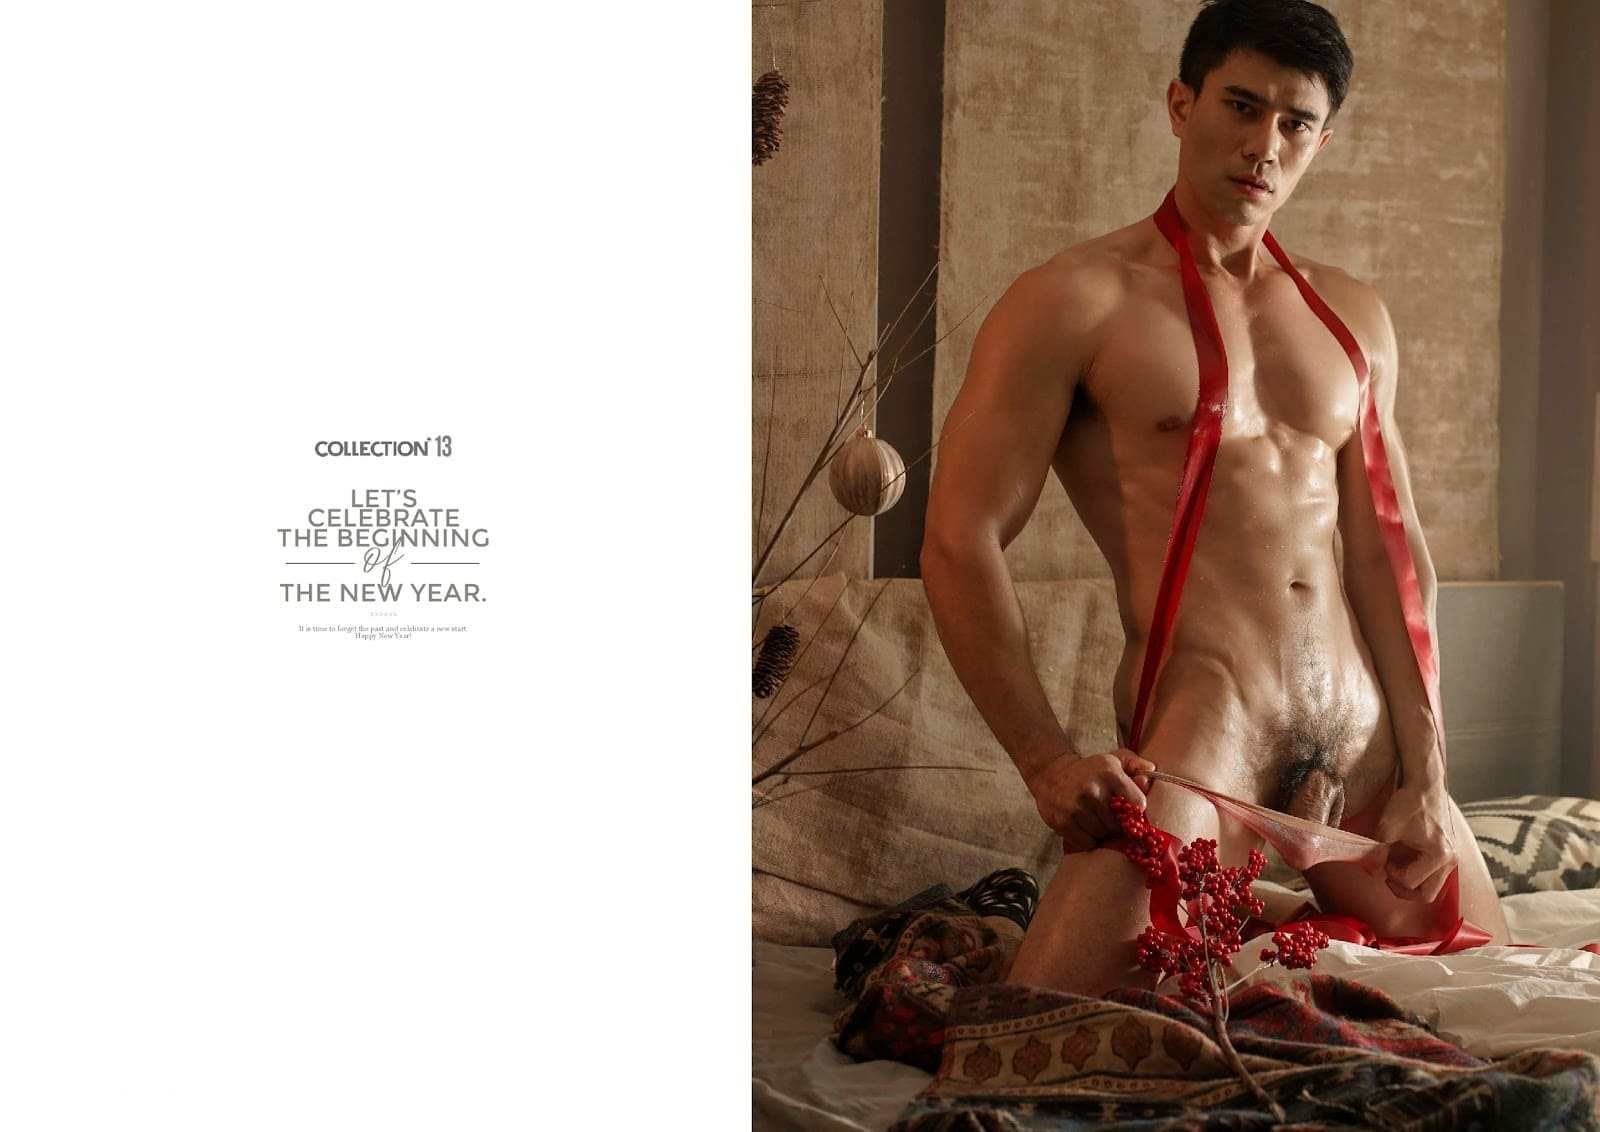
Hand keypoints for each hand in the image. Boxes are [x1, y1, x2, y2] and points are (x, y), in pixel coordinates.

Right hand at [1023, 749, 1155, 853]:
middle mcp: (1093, 790)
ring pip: (1103, 835)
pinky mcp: (1064, 821)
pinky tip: (1084, 827)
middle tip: (1109, 817)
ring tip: (1095, 820)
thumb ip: (1137, 765)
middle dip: (1117, 824)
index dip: (1136, 811)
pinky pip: (1087, 842)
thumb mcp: (1114, 760)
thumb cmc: (1090, 770)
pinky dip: (1087, 839)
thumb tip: (1151, 772)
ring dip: (1102, 832)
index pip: (1138, 804)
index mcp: (1110, 773)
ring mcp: (1077, 807)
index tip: (1129, 811)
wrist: (1051, 774)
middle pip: (1120, 824)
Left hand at [1372, 781, 1456, 902]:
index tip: (1384, 860)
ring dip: (1411, 882)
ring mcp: (1452, 858)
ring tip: (1395, 865)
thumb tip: (1373, 872)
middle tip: (1388, 875)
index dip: (1391, 875)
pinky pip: (1434, 875)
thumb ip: (1378, 853)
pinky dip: (1418, 873)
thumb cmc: (1408, 804)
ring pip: (1431, 888)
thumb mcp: (1387, 828)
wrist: (1425, 786)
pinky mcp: (1448, 854)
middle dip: (1404, 889)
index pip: (1411, 882)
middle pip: (1427, 895)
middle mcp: (1451, 861)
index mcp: (1439, 855)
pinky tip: (1405, 858)